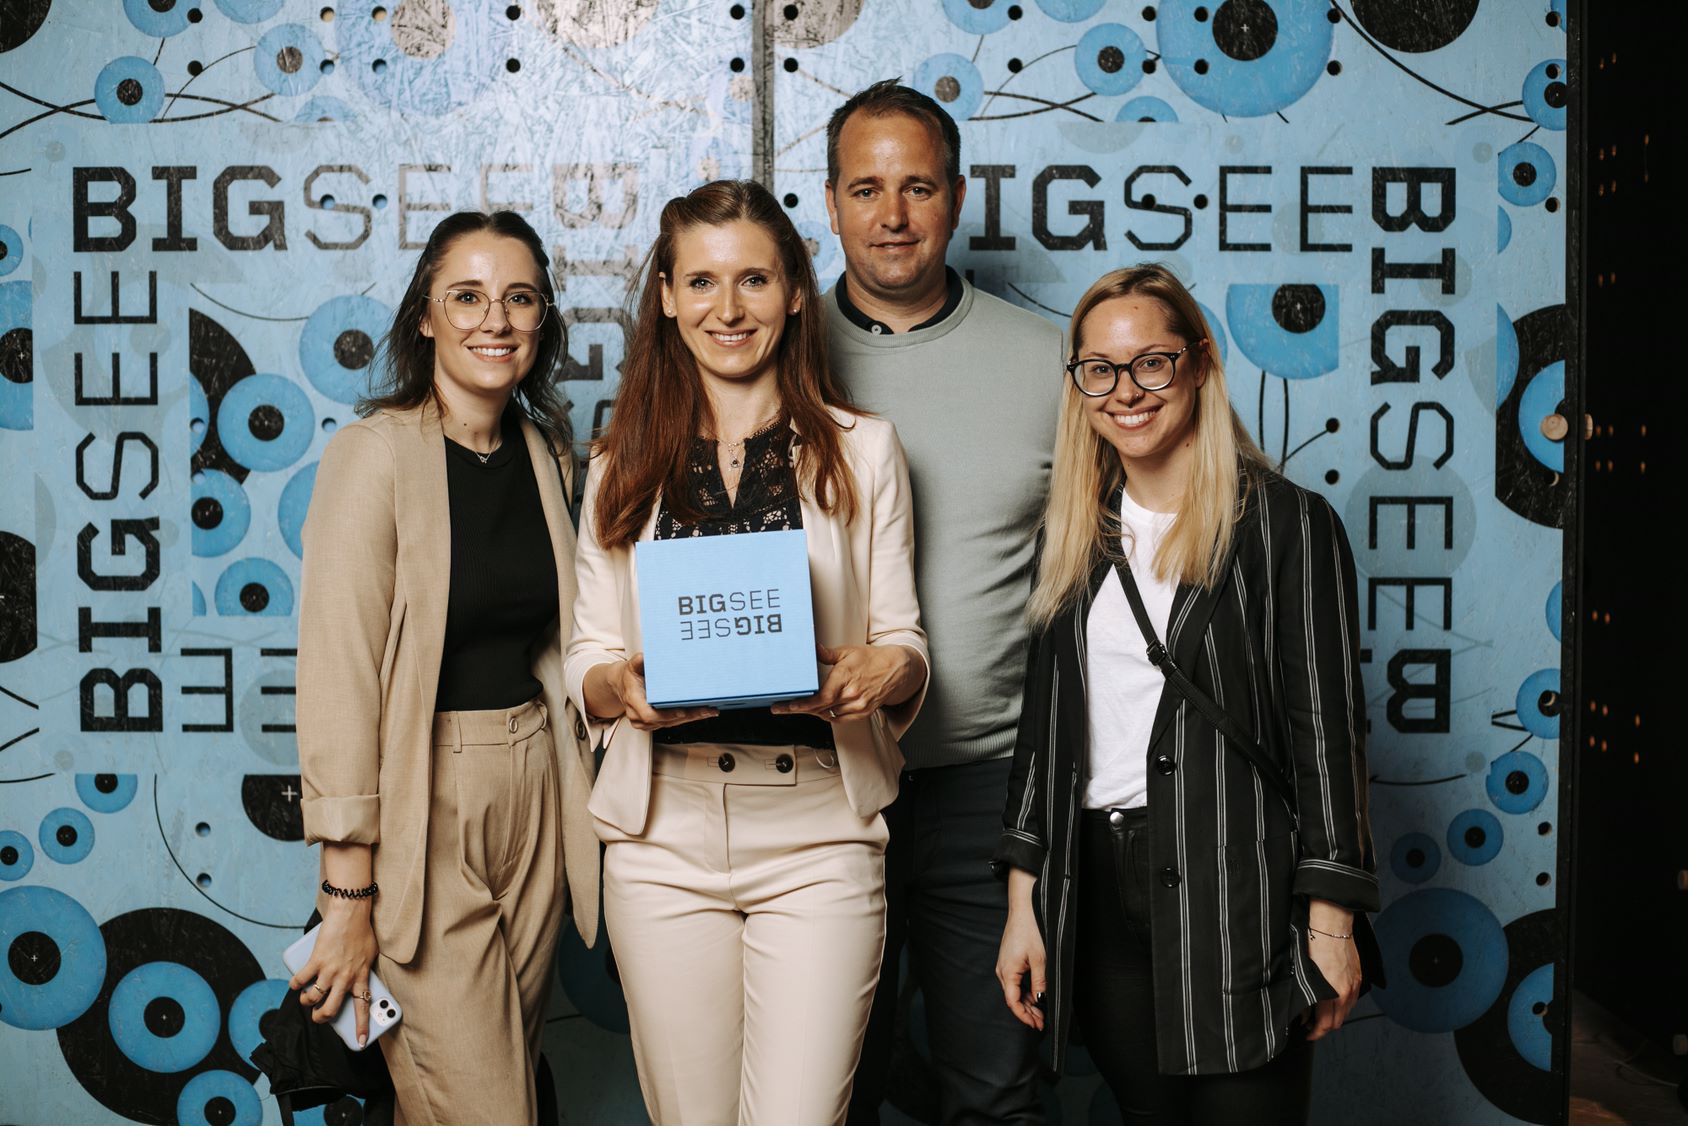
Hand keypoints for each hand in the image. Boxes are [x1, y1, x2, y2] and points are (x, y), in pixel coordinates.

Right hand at [288, 898, 378, 1045]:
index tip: (361, 1043)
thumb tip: (357, 983)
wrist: (351, 913)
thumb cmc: (362, 931)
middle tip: (318, 1017)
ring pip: (312, 999)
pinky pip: (300, 980)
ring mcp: (330, 971)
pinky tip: (295, 984)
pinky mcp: (315, 961)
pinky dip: (295, 984)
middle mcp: (345, 978)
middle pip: (330, 1010)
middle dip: (321, 1018)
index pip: (363, 1008)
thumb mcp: (370, 955)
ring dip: (306, 1002)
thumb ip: (363, 971)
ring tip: (305, 999)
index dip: (362, 1028)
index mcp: (361, 977)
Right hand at [608, 654, 717, 731]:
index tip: (682, 711)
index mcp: (633, 701)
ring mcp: (645, 722)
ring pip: (671, 723)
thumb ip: (637, 662)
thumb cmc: (629, 675)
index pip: (649, 714)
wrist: (622, 685)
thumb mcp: (631, 665)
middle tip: (706, 710)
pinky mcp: (653, 723)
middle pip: (665, 721)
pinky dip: (686, 718)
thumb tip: (642, 657)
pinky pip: (671, 723)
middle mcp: (638, 715)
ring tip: (708, 711)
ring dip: (690, 718)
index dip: (666, 715)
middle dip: (688, 716)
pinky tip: (700, 713)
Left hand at [770, 644, 921, 720]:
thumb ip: (828, 654)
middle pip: (820, 708)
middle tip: (782, 708)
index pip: (821, 698)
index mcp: (845, 677)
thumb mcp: (848, 652)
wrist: (896, 669)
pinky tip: (820, 710)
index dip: (803, 705)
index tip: (787, 706)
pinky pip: (840, 718)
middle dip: (801, 708)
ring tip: (800, 706)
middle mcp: (852, 694)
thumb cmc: (871, 659)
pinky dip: (828, 715)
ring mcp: (858, 705)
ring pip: (829, 714)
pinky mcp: (863, 712)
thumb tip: (814, 649)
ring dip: (814, 711)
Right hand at [996, 870, 1046, 1030]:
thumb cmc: (1030, 929)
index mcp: (1007, 972)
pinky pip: (1015, 981)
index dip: (1024, 1016)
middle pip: (1013, 998)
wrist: (1023, 908)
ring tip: (1041, 1013)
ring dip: (1027, 1002)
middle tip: (1042, 1022)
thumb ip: (1040, 982)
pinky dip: (1025, 991)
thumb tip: (1041, 999)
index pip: (1013, 1002)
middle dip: (1027, 1012)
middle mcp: (1003, 970)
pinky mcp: (1009, 960)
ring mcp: (1005, 965)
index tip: (1036, 1025)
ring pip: (1015, 991)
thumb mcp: (1040, 959)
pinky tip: (1036, 996)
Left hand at [1304, 899, 1360, 1040]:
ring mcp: (1354, 985)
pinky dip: (1343, 1006)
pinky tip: (1332, 1001)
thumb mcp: (1303, 973)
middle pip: (1337, 1022)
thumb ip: (1305, 996)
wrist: (1332, 924)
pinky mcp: (1358, 977)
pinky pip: (1352, 1000)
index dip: (1315, 1033)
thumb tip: (1303, 1013)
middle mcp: (1346, 992)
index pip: (1325, 1024)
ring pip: (1346, 1012)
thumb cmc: (1314, 943)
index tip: (1307, 1034)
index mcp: (1331, 993)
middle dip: (1323, 1028)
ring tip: (1320, 1014)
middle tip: (1310, 1026)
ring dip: (1334, 1017)